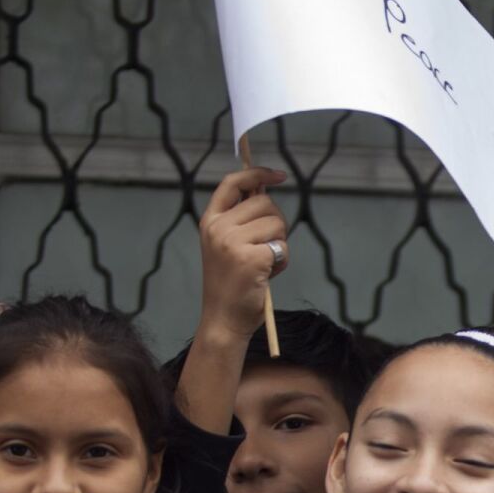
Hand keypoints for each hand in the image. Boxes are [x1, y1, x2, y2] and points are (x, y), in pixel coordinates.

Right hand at [197, 167, 289, 344]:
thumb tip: (266, 189)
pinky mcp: (250, 258)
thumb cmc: (232, 283)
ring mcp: (232, 242)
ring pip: (277, 224)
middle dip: (276, 223)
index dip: (257, 173)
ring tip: (263, 264)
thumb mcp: (229, 244)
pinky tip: (267, 275)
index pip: (232, 183)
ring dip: (280, 244)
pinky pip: (283, 246)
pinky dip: (283, 261)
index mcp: (210, 221)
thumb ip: (243, 219)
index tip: (279, 175)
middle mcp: (218, 227)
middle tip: (266, 247)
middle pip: (265, 202)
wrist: (223, 319)